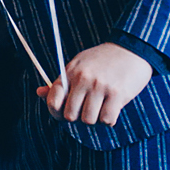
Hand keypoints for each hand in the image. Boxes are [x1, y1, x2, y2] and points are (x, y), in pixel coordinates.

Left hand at [36, 43, 153, 124]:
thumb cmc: (102, 60)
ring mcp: (100, 86)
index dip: (56, 112)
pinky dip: (109, 119)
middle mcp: (83, 79)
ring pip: (89, 120)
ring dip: (95, 119)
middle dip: (78, 117)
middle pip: (70, 115)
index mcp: (70, 72)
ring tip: (101, 108)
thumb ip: (61, 82)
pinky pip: (107, 120)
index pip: (53, 100)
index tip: (63, 114)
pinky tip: (112, 108)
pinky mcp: (117, 94)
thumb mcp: (78, 65)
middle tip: (87, 110)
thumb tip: (39, 93)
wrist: (131, 49)